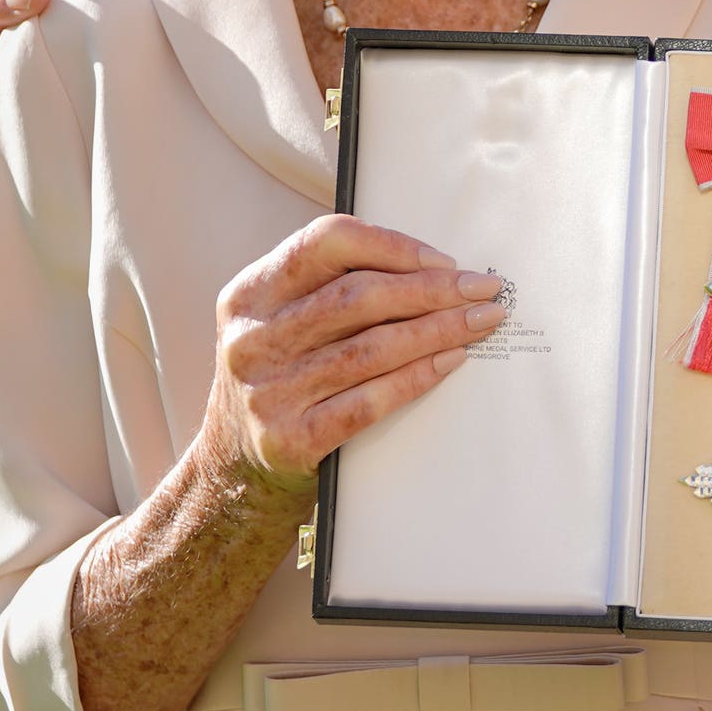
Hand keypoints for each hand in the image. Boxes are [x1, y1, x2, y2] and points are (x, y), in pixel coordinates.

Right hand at [197, 217, 506, 495]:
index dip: (392, 246)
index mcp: (249, 294)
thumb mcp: (278, 321)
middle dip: (432, 290)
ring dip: (438, 330)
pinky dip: (417, 377)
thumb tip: (429, 268)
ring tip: (480, 322)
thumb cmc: (277, 378)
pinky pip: (370, 401)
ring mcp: (269, 391)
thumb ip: (328, 288)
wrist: (230, 467)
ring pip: (372, 348)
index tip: (443, 261)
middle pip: (359, 296)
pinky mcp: (291, 439)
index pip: (326, 243)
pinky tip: (450, 361)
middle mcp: (253, 339)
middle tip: (481, 289)